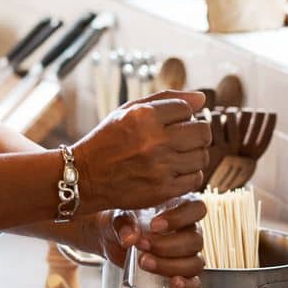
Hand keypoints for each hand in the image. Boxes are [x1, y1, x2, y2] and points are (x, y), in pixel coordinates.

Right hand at [71, 90, 210, 213]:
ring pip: (202, 156)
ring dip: (193, 155)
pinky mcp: (163, 189)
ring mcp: (160, 167)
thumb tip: (202, 98)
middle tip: (183, 139)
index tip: (171, 123)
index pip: (186, 109)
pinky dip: (188, 175)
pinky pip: (195, 178)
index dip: (181, 115)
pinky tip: (173, 172)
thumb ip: (165, 99)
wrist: (84, 176)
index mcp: (144, 116)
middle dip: (196, 133)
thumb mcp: (128, 111)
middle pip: (202, 132)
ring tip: (176, 156)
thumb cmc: (108, 140)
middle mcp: (154, 140)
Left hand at [95, 198, 206, 287]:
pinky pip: (194, 283)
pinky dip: (186, 286)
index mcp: (180, 211)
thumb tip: (130, 238)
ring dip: (170, 266)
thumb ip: (123, 224)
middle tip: (142, 245)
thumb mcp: (118, 219)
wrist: (111, 242)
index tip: (154, 226)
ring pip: (195, 263)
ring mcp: (188, 256)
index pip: (196, 209)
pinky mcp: (181, 276)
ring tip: (144, 262)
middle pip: (195, 240)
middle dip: (167, 246)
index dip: (180, 218)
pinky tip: (172, 283)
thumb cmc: (121, 224)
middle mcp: (189, 232)